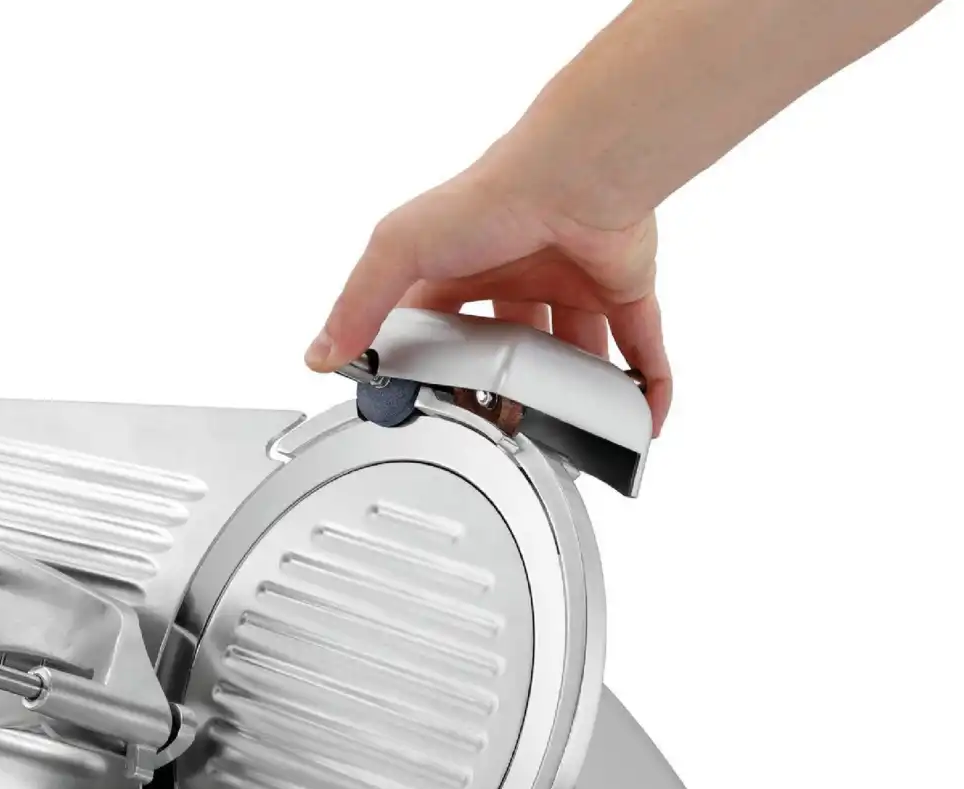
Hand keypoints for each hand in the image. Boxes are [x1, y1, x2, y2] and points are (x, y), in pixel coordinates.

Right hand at [304, 147, 671, 433]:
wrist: (572, 177)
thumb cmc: (488, 200)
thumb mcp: (397, 251)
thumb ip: (357, 305)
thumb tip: (318, 356)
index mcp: (464, 268)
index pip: (443, 329)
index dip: (439, 370)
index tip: (436, 408)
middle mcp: (520, 275)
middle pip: (510, 348)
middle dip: (506, 389)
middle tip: (503, 429)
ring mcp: (574, 283)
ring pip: (574, 352)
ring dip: (573, 394)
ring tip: (568, 436)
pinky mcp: (623, 291)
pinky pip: (641, 346)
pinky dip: (646, 386)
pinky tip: (638, 420)